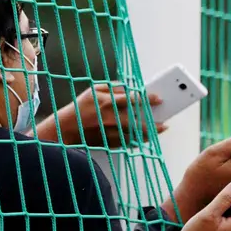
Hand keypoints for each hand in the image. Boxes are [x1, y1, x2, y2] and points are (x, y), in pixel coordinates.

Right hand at [42, 83, 166, 147]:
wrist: (65, 128)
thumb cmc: (80, 107)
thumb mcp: (93, 90)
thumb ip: (112, 86)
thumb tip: (130, 87)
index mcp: (106, 102)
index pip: (131, 99)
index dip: (147, 99)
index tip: (159, 99)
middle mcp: (109, 118)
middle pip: (136, 120)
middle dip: (152, 122)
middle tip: (164, 121)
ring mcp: (108, 132)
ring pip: (133, 134)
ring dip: (148, 133)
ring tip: (160, 130)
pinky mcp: (107, 143)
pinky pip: (126, 143)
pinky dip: (137, 141)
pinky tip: (146, 139)